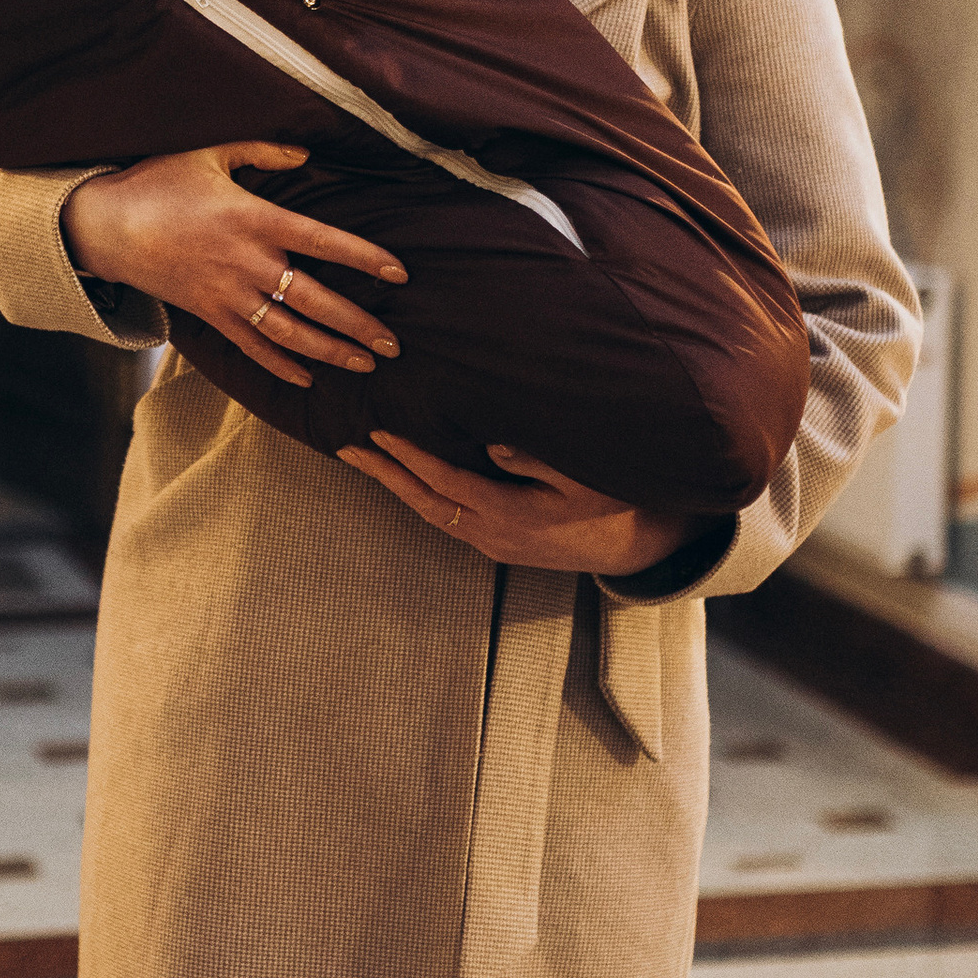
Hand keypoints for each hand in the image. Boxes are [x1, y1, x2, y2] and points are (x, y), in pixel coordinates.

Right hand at [62, 141, 404, 390]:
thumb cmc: (157, 183)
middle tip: (394, 344)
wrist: (106, 227)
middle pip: (315, 301)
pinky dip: (280, 366)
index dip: (365, 258)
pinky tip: (307, 379)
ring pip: (289, 333)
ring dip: (330, 352)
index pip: (324, 242)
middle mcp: (248, 263)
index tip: (399, 274)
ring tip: (365, 364)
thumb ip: (263, 150)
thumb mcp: (210, 153)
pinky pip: (251, 347)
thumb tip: (306, 152)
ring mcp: (228, 294)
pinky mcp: (209, 315)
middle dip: (358, 325)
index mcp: (255, 219)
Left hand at [338, 428, 696, 574]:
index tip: (377, 431)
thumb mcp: (586, 478)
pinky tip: (405, 477)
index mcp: (509, 515)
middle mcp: (491, 534)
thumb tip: (493, 447)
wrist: (632, 546)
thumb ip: (539, 460)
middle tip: (346, 447)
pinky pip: (445, 517)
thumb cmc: (612, 502)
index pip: (444, 481)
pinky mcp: (494, 544)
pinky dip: (419, 494)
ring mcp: (490, 543)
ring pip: (429, 513)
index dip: (408, 456)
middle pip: (423, 502)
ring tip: (364, 459)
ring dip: (395, 485)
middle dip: (383, 474)